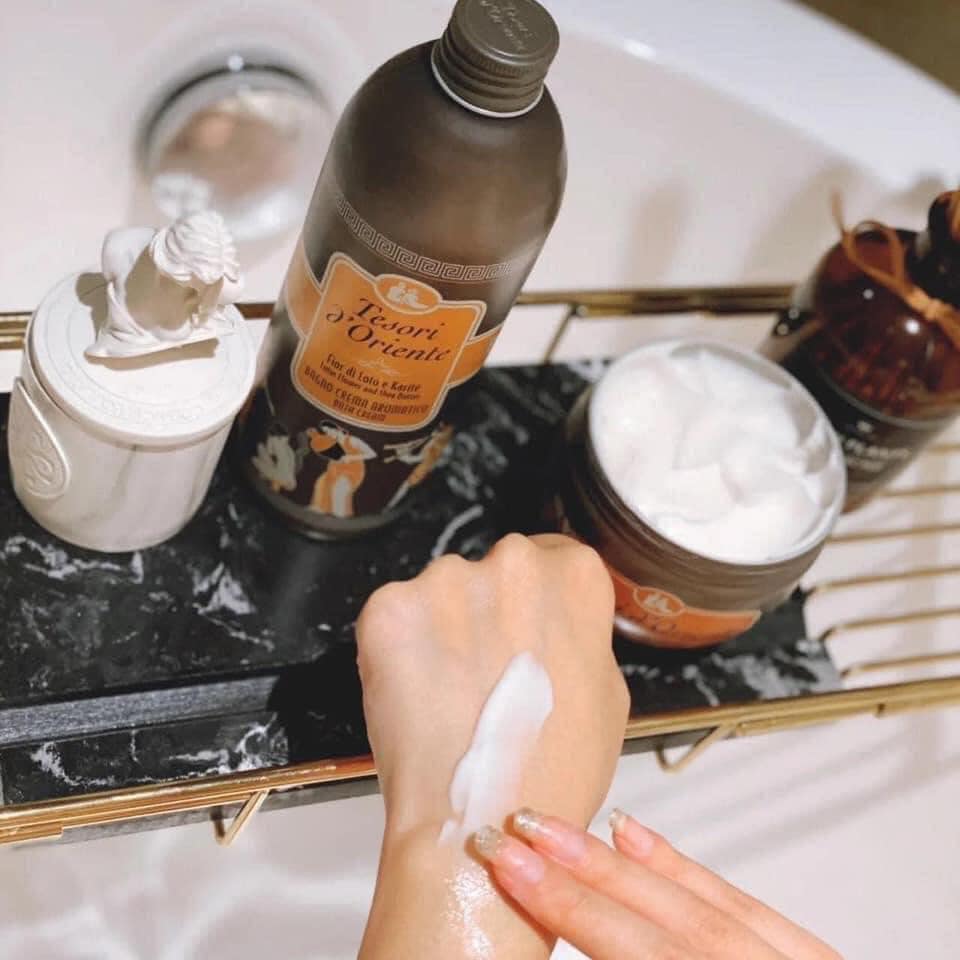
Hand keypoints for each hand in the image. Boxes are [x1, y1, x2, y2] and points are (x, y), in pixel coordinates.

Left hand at [356, 533, 628, 957]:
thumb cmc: (552, 771)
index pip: (554, 558)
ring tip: (450, 690)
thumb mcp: (610, 695)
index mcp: (573, 575)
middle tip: (487, 670)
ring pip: (443, 591)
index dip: (538, 602)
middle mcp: (510, 561)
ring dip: (442, 626)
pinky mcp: (389, 607)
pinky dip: (401, 646)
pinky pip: (396, 614)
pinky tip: (418, 690)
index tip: (525, 628)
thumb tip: (558, 623)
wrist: (479, 821)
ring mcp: (444, 580)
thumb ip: (583, 635)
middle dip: (489, 609)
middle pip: (496, 569)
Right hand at [474, 808, 842, 959]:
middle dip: (583, 877)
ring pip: (705, 909)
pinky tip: (638, 838)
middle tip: (516, 837)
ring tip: (558, 831)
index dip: (572, 910)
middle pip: (668, 928)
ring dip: (622, 865)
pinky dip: (682, 869)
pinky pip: (745, 906)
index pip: (642, 959)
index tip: (515, 870)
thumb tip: (570, 948)